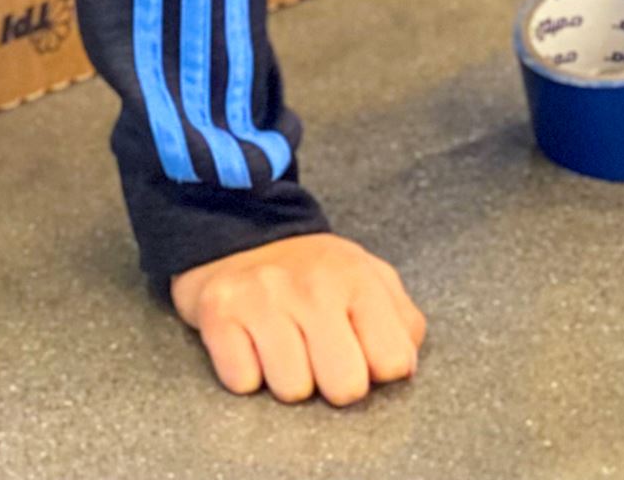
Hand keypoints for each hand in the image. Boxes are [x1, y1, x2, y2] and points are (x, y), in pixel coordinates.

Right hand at [170, 232, 425, 404]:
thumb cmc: (312, 273)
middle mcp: (312, 284)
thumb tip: (404, 366)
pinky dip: (246, 371)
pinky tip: (250, 343)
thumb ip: (401, 321)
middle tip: (318, 354)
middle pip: (345, 387)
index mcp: (357, 277)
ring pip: (292, 390)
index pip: (393, 363)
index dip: (377, 369)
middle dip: (332, 382)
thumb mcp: (367, 279)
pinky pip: (243, 382)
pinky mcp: (218, 311)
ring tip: (282, 344)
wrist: (238, 232)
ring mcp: (263, 296)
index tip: (360, 351)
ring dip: (286, 377)